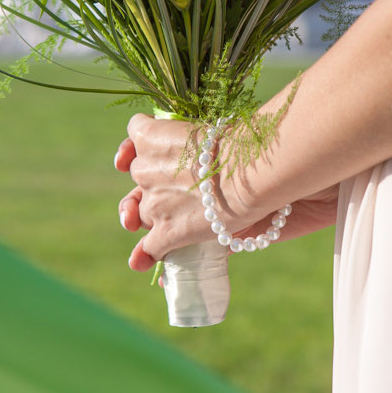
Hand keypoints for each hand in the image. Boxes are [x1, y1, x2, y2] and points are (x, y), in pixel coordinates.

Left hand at [114, 115, 339, 271]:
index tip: (147, 149)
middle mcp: (145, 168)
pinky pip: (149, 248)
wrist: (255, 169)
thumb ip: (197, 143)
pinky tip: (144, 260)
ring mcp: (154, 203)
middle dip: (152, 182)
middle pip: (139, 175)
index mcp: (152, 135)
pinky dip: (147, 255)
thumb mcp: (215, 131)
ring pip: (142, 211)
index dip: (144, 146)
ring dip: (150, 217)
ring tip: (152, 223)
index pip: (136, 135)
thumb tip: (206, 155)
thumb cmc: (245, 143)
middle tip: (171, 187)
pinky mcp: (166, 231)